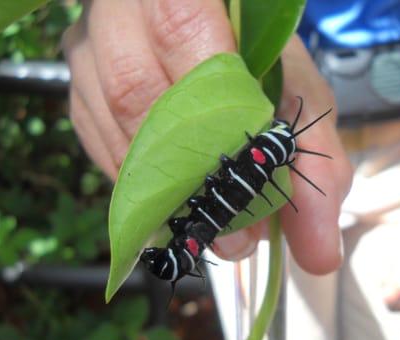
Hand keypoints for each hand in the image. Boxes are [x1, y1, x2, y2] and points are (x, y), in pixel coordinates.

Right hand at [63, 0, 351, 273]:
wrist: (217, 42)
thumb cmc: (264, 65)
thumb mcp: (299, 99)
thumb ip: (316, 165)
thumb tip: (320, 254)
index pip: (182, 30)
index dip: (214, 114)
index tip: (252, 187)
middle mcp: (123, 11)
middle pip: (137, 90)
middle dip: (192, 173)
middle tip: (237, 234)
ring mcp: (90, 50)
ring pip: (115, 126)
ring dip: (167, 190)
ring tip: (214, 224)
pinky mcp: (79, 91)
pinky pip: (100, 147)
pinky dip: (143, 187)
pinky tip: (176, 198)